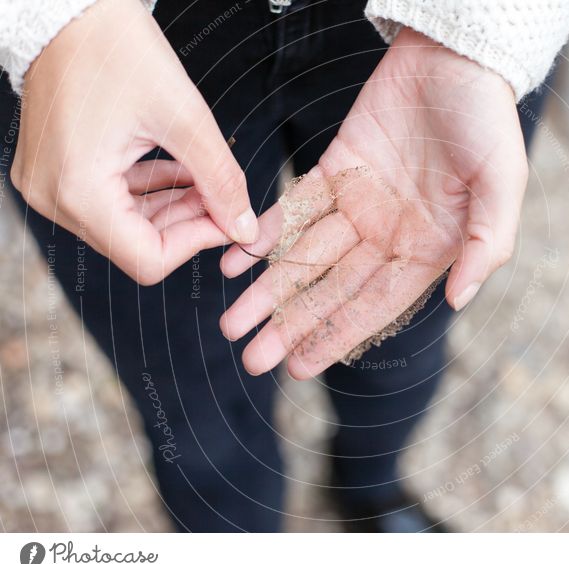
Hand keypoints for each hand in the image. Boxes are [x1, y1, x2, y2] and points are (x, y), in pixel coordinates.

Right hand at [10, 0, 258, 284]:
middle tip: (223, 198)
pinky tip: (180, 172)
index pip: (148, 260)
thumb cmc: (116, 49)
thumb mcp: (185, 119)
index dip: (197, 244)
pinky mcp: (57, 171)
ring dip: (173, 208)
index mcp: (77, 190)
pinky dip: (150, 192)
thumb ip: (221, 182)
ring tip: (205, 181)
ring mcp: (50, 186)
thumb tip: (245, 229)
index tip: (229, 220)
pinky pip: (111, 201)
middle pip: (137, 244)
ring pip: (127, 225)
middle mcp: (54, 198)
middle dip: (189, 225)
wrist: (68, 9)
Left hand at [219, 28, 527, 377]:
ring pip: (306, 255)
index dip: (337, 335)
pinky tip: (235, 260)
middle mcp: (389, 233)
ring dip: (268, 288)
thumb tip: (458, 301)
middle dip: (292, 324)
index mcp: (428, 247)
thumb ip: (486, 243)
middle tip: (253, 359)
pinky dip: (266, 232)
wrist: (455, 56)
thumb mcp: (504, 182)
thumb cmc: (487, 118)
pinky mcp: (335, 168)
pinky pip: (295, 207)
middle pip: (332, 289)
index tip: (301, 366)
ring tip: (232, 321)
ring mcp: (359, 203)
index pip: (375, 303)